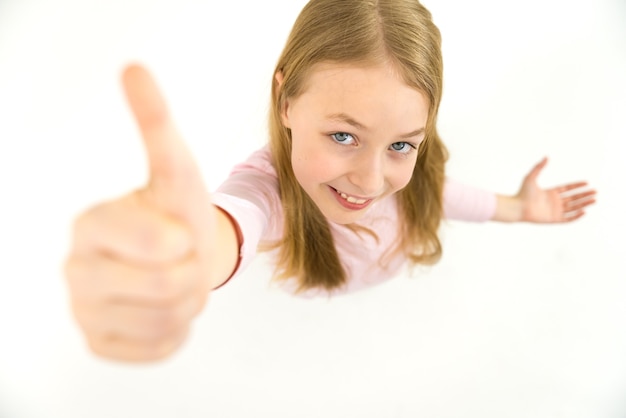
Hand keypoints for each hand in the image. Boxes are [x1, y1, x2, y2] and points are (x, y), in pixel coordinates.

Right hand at [64, 65, 237, 361]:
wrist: (179, 256)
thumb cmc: (177, 212)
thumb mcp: (175, 168)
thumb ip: (155, 123)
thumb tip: (134, 68)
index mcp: (90, 225)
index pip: (155, 241)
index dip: (182, 239)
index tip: (180, 232)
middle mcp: (76, 269)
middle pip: (167, 285)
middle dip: (191, 272)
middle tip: (182, 259)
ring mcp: (84, 311)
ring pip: (167, 320)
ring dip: (188, 300)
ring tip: (176, 280)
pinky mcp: (101, 344)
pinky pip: (160, 347)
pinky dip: (178, 329)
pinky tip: (165, 309)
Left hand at [516, 157, 596, 222]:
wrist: (517, 207)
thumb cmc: (522, 193)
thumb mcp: (530, 177)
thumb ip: (539, 167)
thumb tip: (546, 156)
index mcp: (550, 193)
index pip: (567, 189)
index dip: (577, 186)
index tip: (587, 183)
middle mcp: (553, 202)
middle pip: (573, 198)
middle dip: (584, 195)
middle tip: (595, 192)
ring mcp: (554, 211)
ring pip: (573, 208)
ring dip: (584, 204)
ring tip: (594, 200)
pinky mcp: (553, 219)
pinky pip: (567, 219)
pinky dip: (576, 216)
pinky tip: (584, 211)